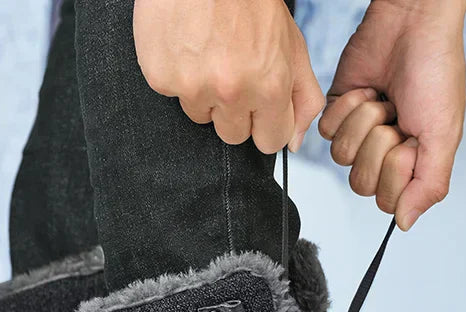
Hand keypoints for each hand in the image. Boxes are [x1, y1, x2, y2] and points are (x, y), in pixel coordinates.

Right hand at [134, 0, 324, 153]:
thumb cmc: (250, 0)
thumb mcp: (292, 44)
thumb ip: (303, 97)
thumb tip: (294, 143)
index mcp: (269, 87)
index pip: (269, 142)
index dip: (264, 124)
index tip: (259, 108)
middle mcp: (232, 93)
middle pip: (233, 135)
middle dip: (235, 112)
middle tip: (231, 72)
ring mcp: (194, 88)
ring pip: (201, 116)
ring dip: (205, 94)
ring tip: (207, 54)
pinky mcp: (162, 80)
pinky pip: (173, 95)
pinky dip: (178, 75)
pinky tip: (185, 46)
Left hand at [319, 0, 465, 228]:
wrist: (412, 25)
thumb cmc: (435, 74)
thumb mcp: (444, 135)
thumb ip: (429, 185)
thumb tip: (405, 223)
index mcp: (411, 166)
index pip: (388, 201)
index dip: (396, 172)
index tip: (412, 142)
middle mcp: (381, 157)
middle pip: (361, 184)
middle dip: (379, 146)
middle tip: (396, 118)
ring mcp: (357, 136)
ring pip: (342, 158)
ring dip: (364, 123)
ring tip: (382, 101)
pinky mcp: (336, 114)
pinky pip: (327, 132)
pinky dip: (347, 108)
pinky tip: (366, 90)